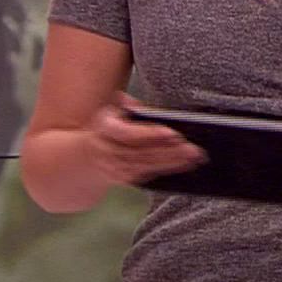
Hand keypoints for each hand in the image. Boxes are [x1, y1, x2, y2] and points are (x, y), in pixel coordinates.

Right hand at [85, 92, 206, 186]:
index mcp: (105, 129)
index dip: (150, 134)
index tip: (172, 132)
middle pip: (142, 152)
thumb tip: (131, 101)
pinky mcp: (125, 179)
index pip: (128, 134)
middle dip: (170, 150)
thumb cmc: (107, 130)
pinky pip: (150, 174)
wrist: (86, 158)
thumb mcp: (112, 114)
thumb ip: (126, 107)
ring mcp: (116, 168)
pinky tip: (187, 164)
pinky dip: (170, 168)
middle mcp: (109, 150)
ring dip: (173, 161)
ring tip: (195, 156)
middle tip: (192, 147)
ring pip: (148, 165)